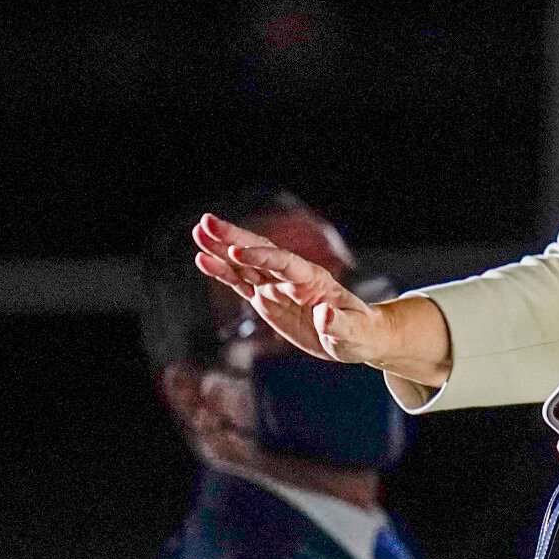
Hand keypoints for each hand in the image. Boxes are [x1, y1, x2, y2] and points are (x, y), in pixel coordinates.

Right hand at [191, 213, 448, 383]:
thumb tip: (325, 314)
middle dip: (233, 239)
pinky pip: (241, 283)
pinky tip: (202, 259)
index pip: (284, 264)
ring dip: (221, 249)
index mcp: (313, 280)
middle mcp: (292, 277)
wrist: (356, 335)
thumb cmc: (360, 334)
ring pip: (244, 264)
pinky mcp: (267, 299)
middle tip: (206, 222)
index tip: (237, 252)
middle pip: (259, 253)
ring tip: (198, 232)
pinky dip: (222, 271)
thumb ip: (339, 325)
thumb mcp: (354, 334)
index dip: (261, 258)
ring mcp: (277, 286)